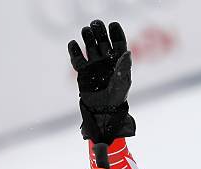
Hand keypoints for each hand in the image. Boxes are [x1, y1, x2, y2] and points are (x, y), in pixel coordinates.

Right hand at [68, 20, 134, 143]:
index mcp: (119, 63)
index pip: (118, 44)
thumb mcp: (122, 82)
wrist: (103, 111)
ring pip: (90, 47)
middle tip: (95, 24)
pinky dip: (74, 51)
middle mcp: (107, 62)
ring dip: (88, 37)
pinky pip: (78, 59)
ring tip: (86, 30)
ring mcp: (94, 66)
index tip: (113, 24)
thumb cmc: (117, 98)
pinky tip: (73, 43)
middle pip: (103, 42)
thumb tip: (127, 51)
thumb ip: (124, 67)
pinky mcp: (83, 73)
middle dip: (99, 31)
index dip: (116, 33)